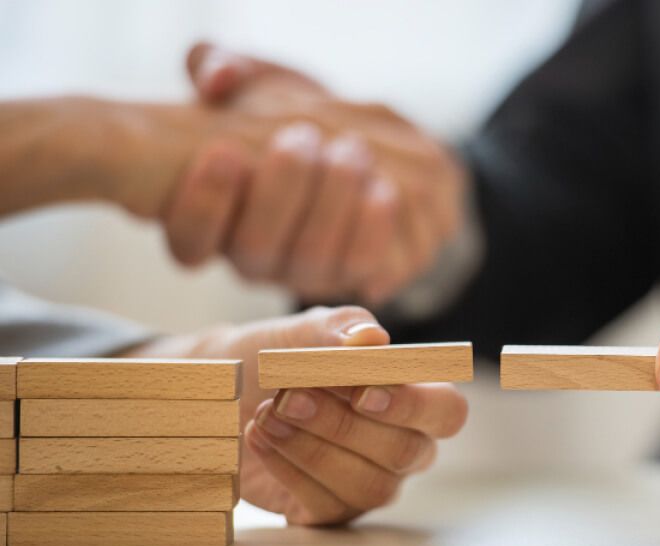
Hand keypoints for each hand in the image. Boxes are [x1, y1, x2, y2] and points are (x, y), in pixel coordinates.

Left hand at [124, 306, 467, 524]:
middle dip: (345, 425)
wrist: (223, 391)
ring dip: (313, 448)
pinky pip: (328, 505)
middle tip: (290, 397)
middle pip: (406, 451)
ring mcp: (371, 482)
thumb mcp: (307, 331)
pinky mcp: (331, 510)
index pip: (447, 412)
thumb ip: (342, 331)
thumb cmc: (279, 356)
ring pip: (370, 485)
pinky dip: (288, 469)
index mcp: (414, 398)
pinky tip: (260, 438)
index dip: (412, 407)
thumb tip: (373, 341)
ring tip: (267, 416)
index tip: (360, 392)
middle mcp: (403, 446)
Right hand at [165, 43, 466, 303]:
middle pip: (255, 250)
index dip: (202, 204)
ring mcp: (303, 274)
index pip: (188, 239)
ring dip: (332, 206)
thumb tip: (217, 77)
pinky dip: (373, 230)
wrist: (368, 145)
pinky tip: (383, 191)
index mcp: (212, 219)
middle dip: (281, 191)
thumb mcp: (255, 82)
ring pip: (311, 264)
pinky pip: (364, 270)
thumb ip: (223, 67)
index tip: (224, 151)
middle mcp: (252, 257)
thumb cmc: (292, 112)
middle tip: (302, 136)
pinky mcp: (356, 275)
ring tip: (351, 151)